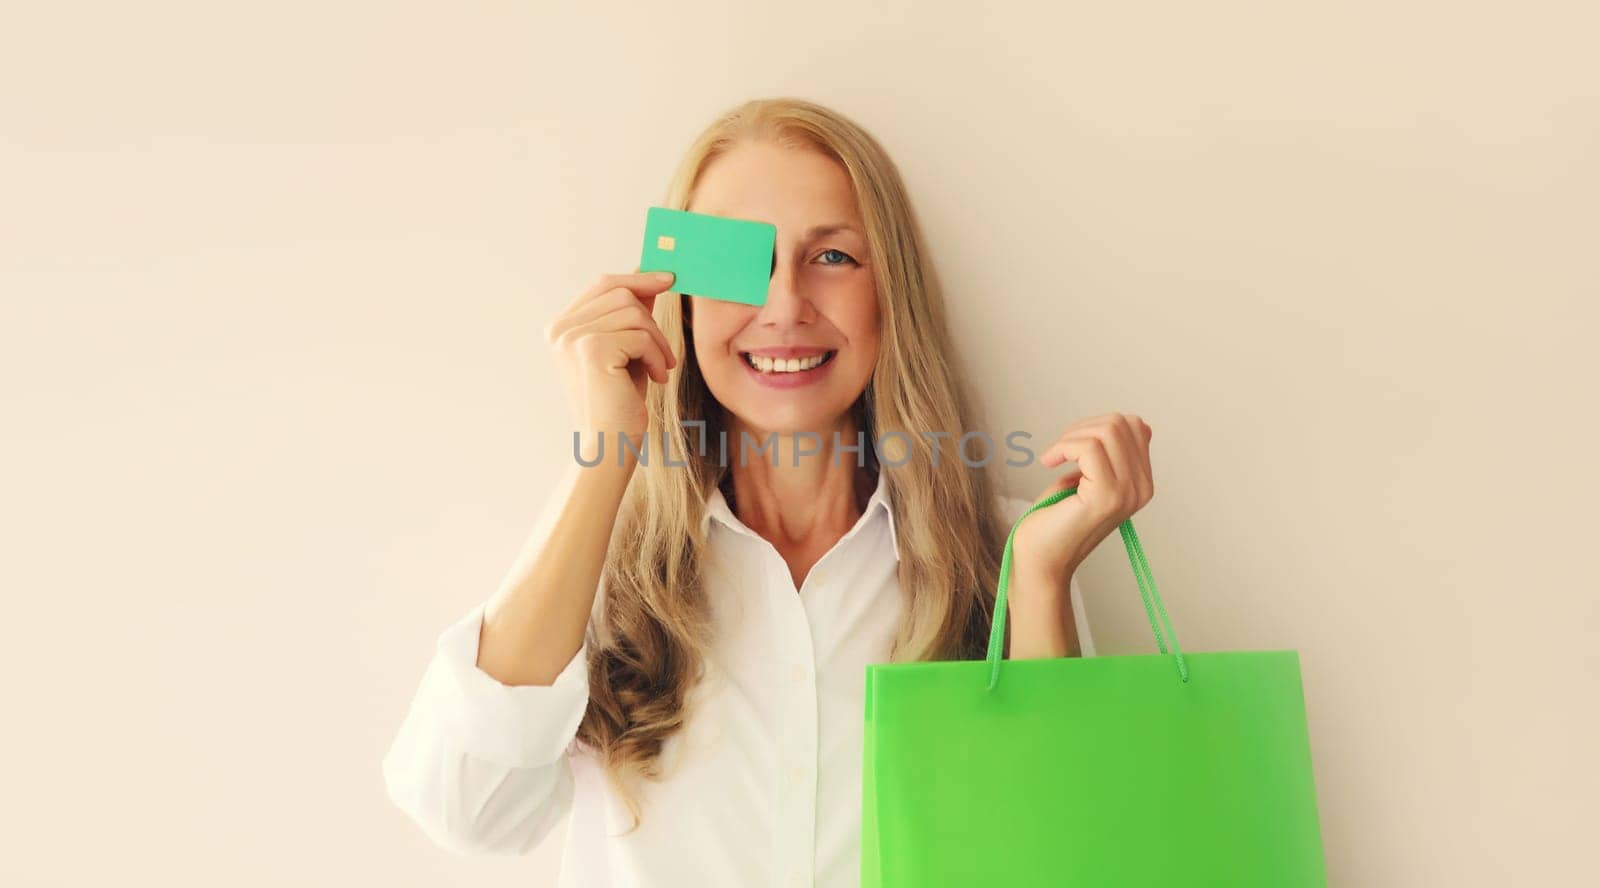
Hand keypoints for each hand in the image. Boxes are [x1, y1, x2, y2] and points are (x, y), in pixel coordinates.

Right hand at [544, 269, 678, 449]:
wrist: (609, 443)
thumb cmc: (620, 401)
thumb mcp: (626, 350)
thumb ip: (630, 316)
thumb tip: (651, 279)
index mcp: (561, 326)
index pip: (602, 284)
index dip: (637, 277)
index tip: (668, 278)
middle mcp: (560, 328)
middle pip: (621, 292)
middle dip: (652, 319)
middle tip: (665, 353)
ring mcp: (572, 337)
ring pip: (634, 312)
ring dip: (657, 342)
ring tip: (660, 369)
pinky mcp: (592, 350)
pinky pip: (641, 335)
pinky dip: (657, 356)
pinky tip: (657, 378)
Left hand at [1009, 412, 1154, 600]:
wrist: (1040, 560)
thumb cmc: (1054, 519)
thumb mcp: (1085, 477)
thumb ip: (1105, 453)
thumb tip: (1121, 422)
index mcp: (1141, 483)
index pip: (1134, 425)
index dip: (1097, 425)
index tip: (1071, 445)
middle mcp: (1142, 488)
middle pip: (1121, 423)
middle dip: (1083, 427)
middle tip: (1059, 450)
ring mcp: (1127, 493)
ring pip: (1107, 431)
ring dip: (1071, 437)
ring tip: (1053, 457)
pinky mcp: (1106, 496)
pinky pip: (1089, 448)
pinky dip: (1062, 447)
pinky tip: (1048, 462)